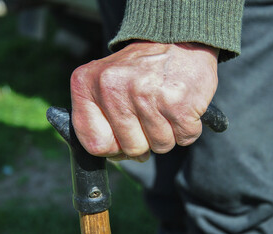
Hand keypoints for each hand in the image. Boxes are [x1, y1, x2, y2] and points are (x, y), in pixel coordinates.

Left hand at [71, 41, 218, 160]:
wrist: (177, 39)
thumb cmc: (140, 69)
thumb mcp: (105, 82)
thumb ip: (99, 117)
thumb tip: (114, 155)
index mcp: (86, 84)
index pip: (94, 144)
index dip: (113, 148)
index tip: (123, 138)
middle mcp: (112, 88)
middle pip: (130, 148)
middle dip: (144, 140)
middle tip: (149, 114)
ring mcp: (145, 95)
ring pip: (159, 146)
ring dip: (166, 133)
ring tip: (164, 106)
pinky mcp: (177, 102)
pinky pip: (184, 138)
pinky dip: (186, 128)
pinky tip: (180, 106)